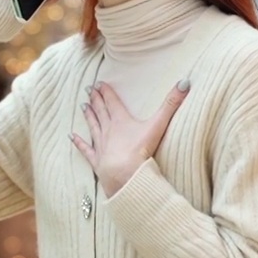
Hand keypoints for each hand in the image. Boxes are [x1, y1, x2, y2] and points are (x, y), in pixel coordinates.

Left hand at [70, 80, 190, 196]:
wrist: (125, 174)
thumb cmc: (141, 150)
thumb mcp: (158, 124)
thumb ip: (171, 104)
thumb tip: (185, 82)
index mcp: (121, 120)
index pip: (112, 102)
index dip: (106, 92)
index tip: (99, 83)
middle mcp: (108, 130)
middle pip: (101, 112)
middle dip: (96, 100)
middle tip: (89, 90)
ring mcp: (101, 146)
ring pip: (93, 127)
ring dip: (89, 116)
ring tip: (82, 106)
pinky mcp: (97, 161)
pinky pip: (86, 149)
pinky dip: (79, 142)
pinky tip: (71, 137)